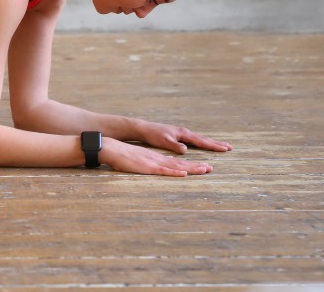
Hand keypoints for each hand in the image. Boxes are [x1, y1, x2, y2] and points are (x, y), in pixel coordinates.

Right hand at [100, 137, 214, 176]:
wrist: (112, 148)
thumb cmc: (122, 156)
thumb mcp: (138, 161)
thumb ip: (147, 165)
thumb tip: (153, 169)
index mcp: (156, 159)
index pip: (177, 163)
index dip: (191, 165)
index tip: (203, 167)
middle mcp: (158, 159)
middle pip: (181, 164)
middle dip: (197, 166)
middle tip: (211, 168)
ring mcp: (154, 163)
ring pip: (176, 167)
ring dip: (191, 168)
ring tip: (205, 169)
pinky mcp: (147, 167)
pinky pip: (163, 170)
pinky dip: (174, 172)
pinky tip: (183, 173)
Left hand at [131, 119, 232, 154]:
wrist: (144, 128)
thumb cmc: (153, 135)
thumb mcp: (164, 141)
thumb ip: (175, 146)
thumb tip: (186, 150)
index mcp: (184, 134)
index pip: (202, 141)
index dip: (214, 146)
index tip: (226, 148)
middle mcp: (185, 132)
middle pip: (204, 139)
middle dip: (217, 143)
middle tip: (230, 147)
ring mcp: (182, 133)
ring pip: (200, 138)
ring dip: (211, 142)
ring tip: (221, 145)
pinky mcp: (179, 134)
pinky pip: (195, 139)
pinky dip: (203, 142)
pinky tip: (204, 144)